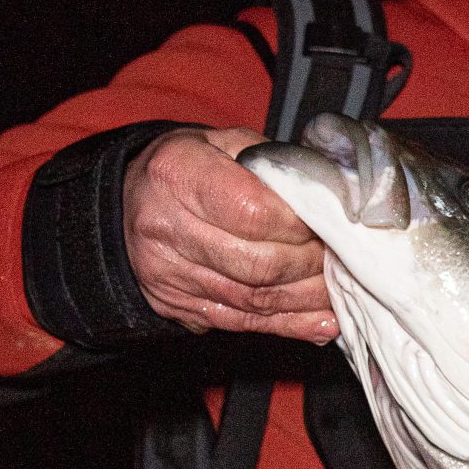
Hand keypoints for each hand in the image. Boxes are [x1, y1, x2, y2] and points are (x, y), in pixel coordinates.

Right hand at [123, 127, 337, 341]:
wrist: (128, 204)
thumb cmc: (188, 167)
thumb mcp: (224, 143)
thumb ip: (273, 166)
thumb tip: (329, 198)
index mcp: (178, 174)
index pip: (254, 213)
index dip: (301, 226)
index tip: (329, 224)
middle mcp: (167, 227)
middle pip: (258, 264)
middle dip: (310, 265)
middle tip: (340, 258)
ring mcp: (169, 274)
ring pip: (255, 300)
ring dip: (307, 300)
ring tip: (340, 292)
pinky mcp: (177, 306)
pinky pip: (242, 323)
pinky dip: (288, 326)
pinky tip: (322, 324)